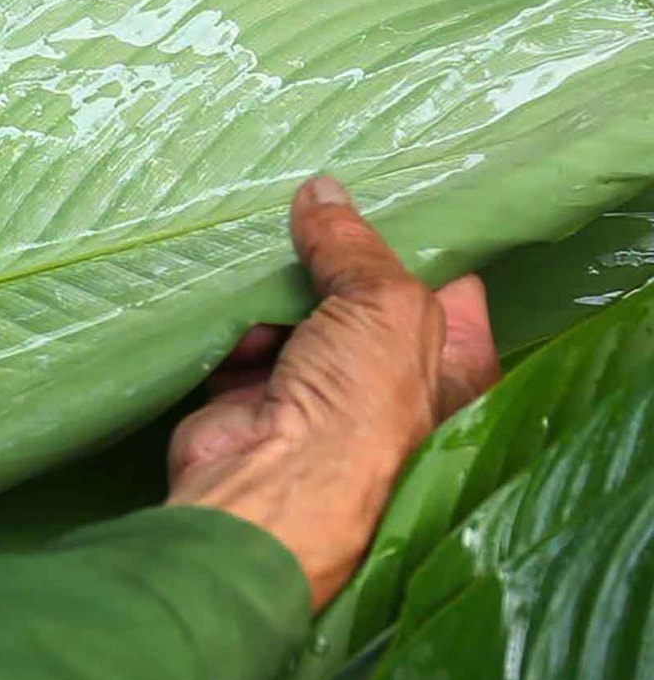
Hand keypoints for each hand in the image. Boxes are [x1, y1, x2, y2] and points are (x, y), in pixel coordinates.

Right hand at [168, 176, 500, 609]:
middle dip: (335, 260)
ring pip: (300, 315)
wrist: (268, 488)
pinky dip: (234, 322)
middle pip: (362, 297)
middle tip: (311, 210)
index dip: (419, 244)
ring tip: (261, 248)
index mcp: (450, 368)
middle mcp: (388, 382)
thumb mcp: (383, 304)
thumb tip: (321, 191)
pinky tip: (229, 297)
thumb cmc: (358, 405)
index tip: (385, 196)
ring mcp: (317, 392)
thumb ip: (354, 244)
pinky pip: (244, 340)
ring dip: (277, 289)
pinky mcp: (252, 398)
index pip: (446, 288)